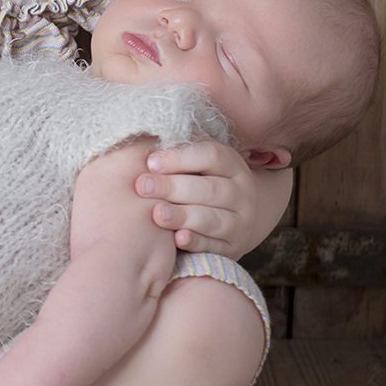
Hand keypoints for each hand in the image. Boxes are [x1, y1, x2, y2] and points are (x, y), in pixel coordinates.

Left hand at [135, 141, 291, 256]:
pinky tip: (179, 238)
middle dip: (173, 187)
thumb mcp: (201, 164)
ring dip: (183, 216)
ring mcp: (240, 222)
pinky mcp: (233, 248)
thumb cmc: (205, 182)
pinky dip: (197, 242)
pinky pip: (214, 246)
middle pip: (210, 189)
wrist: (236, 218)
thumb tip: (151, 137)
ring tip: (157, 214)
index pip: (212, 156)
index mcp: (233, 165)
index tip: (151, 162)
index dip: (180, 157)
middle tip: (143, 186)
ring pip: (212, 219)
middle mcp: (242, 193)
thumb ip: (182, 152)